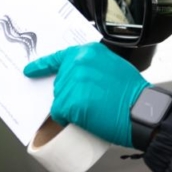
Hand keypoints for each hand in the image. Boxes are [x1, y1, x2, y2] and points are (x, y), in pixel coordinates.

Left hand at [23, 42, 148, 147]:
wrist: (142, 111)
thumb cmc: (133, 93)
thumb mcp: (113, 66)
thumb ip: (92, 67)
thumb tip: (77, 80)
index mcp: (88, 52)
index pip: (59, 57)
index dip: (43, 66)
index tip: (29, 70)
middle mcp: (77, 63)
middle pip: (60, 84)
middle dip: (71, 95)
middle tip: (94, 102)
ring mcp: (72, 82)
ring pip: (59, 100)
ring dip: (71, 108)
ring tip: (94, 109)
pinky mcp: (69, 102)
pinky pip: (59, 114)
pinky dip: (67, 120)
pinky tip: (85, 118)